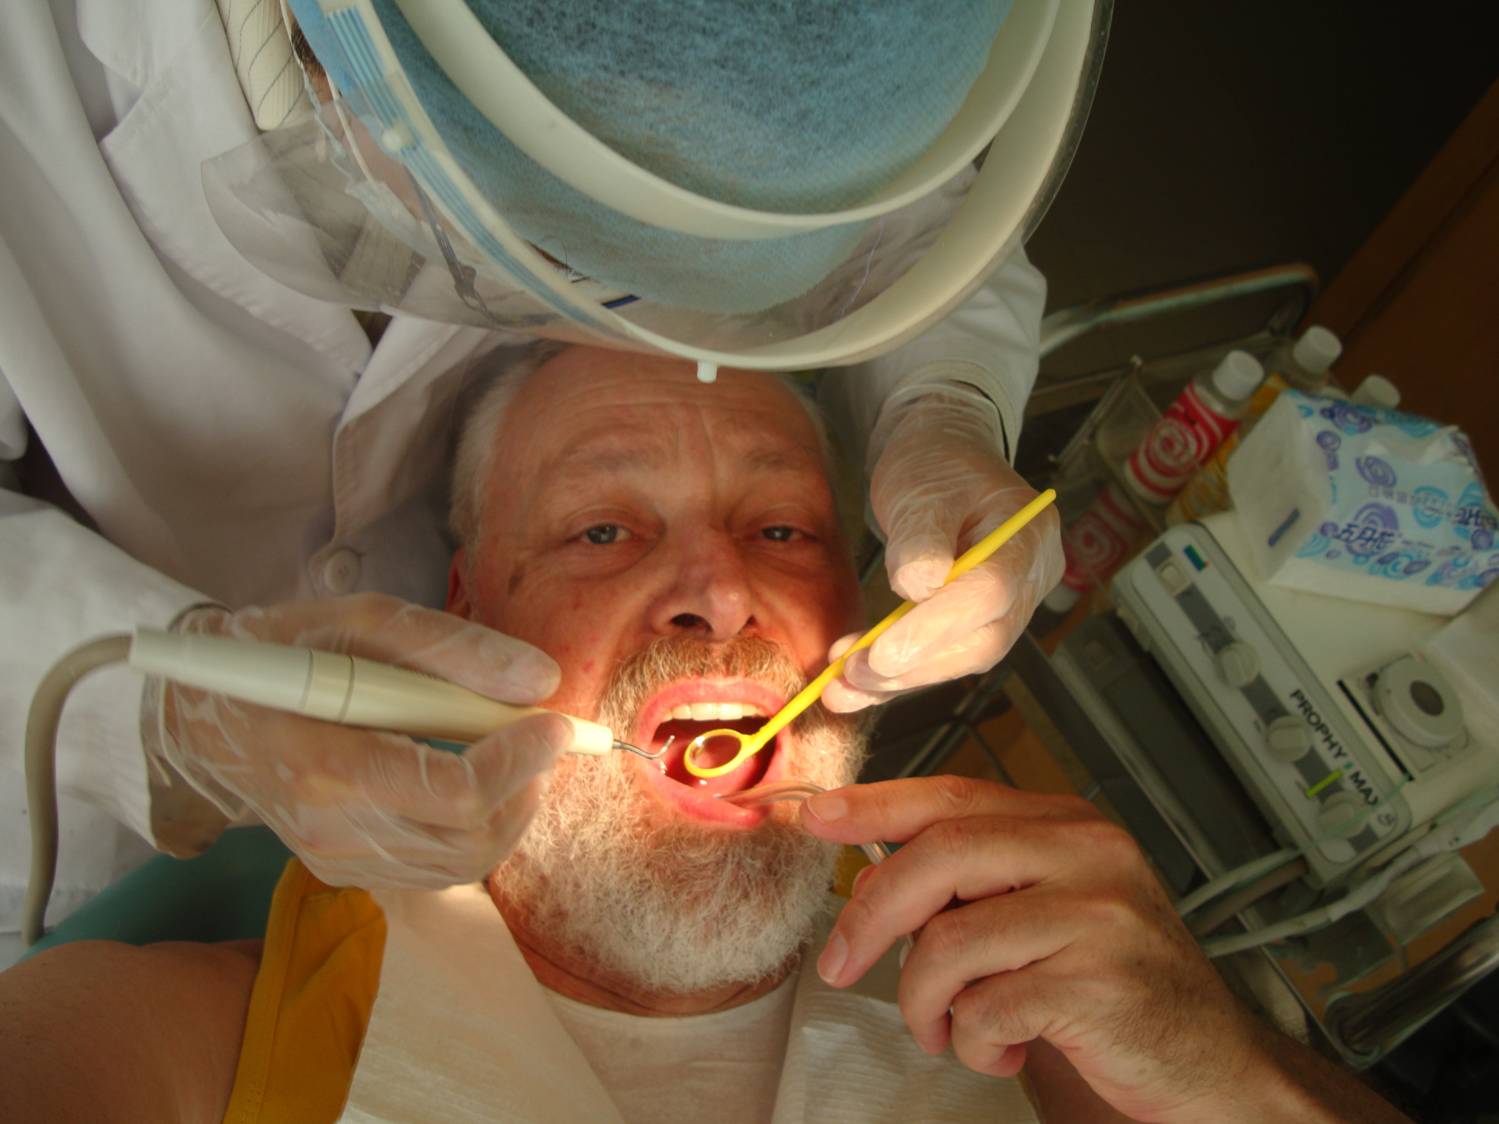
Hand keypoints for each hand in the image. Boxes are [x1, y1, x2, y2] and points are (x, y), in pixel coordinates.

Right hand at [155, 594, 570, 888]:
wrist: (203, 714)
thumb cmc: (283, 652)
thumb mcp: (359, 621)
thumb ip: (450, 646)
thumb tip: (540, 679)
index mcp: (327, 764)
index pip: (454, 794)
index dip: (519, 760)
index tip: (554, 722)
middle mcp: (330, 830)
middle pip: (468, 840)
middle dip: (526, 789)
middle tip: (544, 738)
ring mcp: (334, 860)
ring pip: (461, 865)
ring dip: (511, 812)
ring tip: (517, 755)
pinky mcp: (342, 872)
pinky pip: (435, 870)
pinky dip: (476, 831)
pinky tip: (477, 782)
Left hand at [800, 778, 1280, 1122]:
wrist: (1209, 1061)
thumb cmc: (1114, 985)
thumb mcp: (1045, 911)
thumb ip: (973, 882)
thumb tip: (870, 872)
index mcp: (1068, 825)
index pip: (954, 795)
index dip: (875, 804)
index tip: (817, 815)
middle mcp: (1089, 855)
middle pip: (940, 856)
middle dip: (871, 915)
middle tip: (841, 964)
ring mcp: (1099, 916)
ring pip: (950, 942)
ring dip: (924, 1001)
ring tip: (949, 1029)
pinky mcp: (1099, 984)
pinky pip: (985, 1009)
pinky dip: (973, 1044)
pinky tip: (1003, 1050)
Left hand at [823, 388, 1061, 711]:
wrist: (939, 461)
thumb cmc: (935, 465)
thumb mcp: (922, 486)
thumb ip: (922, 536)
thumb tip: (918, 588)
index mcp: (1026, 535)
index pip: (991, 592)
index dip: (937, 627)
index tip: (883, 652)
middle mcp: (1029, 578)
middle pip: (982, 639)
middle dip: (913, 665)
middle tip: (851, 673)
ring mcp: (1009, 607)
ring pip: (960, 658)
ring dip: (898, 679)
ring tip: (840, 686)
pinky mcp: (975, 624)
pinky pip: (941, 658)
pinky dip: (896, 677)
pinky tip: (853, 689)